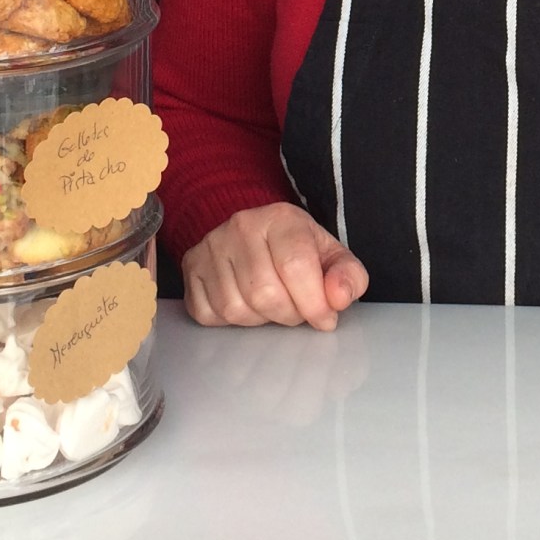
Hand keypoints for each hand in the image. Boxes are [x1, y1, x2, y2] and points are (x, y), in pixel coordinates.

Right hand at [182, 203, 367, 331]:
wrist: (255, 234)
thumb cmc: (297, 249)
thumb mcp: (331, 256)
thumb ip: (348, 276)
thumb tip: (339, 298)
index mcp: (280, 218)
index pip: (295, 266)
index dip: (314, 303)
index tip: (325, 319)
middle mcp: (240, 227)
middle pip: (264, 293)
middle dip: (289, 314)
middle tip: (298, 310)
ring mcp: (210, 247)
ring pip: (236, 309)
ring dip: (261, 320)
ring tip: (273, 305)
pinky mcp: (191, 269)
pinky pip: (209, 314)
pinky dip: (231, 322)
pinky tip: (246, 304)